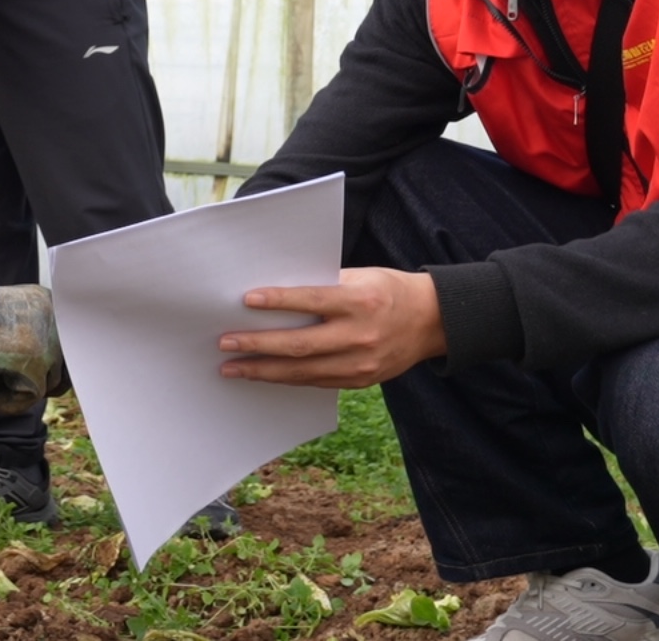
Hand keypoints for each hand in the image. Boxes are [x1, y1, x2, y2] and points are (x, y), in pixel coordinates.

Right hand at [0, 279, 64, 415]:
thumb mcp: (11, 319)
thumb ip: (34, 333)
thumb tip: (54, 369)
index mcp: (48, 302)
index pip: (69, 340)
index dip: (54, 363)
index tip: (42, 376)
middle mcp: (53, 319)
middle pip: (65, 364)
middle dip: (45, 381)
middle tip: (21, 387)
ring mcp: (45, 343)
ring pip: (50, 382)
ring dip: (23, 387)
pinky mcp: (33, 367)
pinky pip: (33, 398)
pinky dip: (13, 404)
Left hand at [216, 267, 445, 388]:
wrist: (433, 322)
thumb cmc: (389, 290)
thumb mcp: (361, 277)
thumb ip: (324, 285)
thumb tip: (277, 294)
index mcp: (361, 301)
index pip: (312, 301)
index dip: (279, 301)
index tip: (247, 300)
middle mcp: (361, 335)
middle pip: (300, 344)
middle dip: (258, 345)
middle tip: (225, 342)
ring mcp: (361, 363)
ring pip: (303, 372)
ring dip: (264, 371)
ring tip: (233, 367)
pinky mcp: (360, 381)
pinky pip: (317, 382)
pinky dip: (288, 379)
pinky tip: (265, 375)